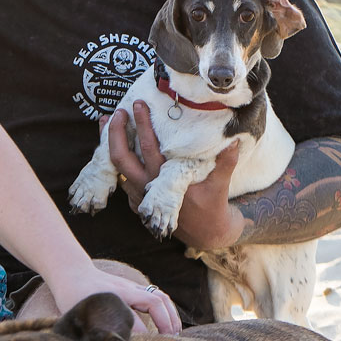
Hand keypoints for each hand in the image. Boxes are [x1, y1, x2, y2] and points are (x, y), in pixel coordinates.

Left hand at [50, 263, 181, 337]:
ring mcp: (131, 287)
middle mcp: (124, 290)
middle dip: (165, 324)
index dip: (142, 340)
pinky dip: (167, 310)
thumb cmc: (72, 297)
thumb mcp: (76, 316)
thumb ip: (89, 334)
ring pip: (159, 297)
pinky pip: (157, 295)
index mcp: (109, 299)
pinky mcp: (134, 287)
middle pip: (153, 303)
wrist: (71, 271)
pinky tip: (171, 324)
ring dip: (171, 316)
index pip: (132, 322)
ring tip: (176, 335)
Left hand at [107, 104, 243, 250]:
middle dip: (115, 132)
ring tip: (107, 121)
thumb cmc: (212, 205)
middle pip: (120, 158)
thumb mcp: (220, 184)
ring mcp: (138, 197)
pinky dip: (116, 159)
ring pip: (116, 168)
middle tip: (119, 111)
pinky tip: (115, 142)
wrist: (205, 234)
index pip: (148, 148)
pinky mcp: (136, 202)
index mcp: (165, 182)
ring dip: (110, 144)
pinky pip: (121, 176)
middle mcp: (147, 188)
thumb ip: (225, 162)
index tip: (139, 106)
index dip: (142, 126)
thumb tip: (232, 140)